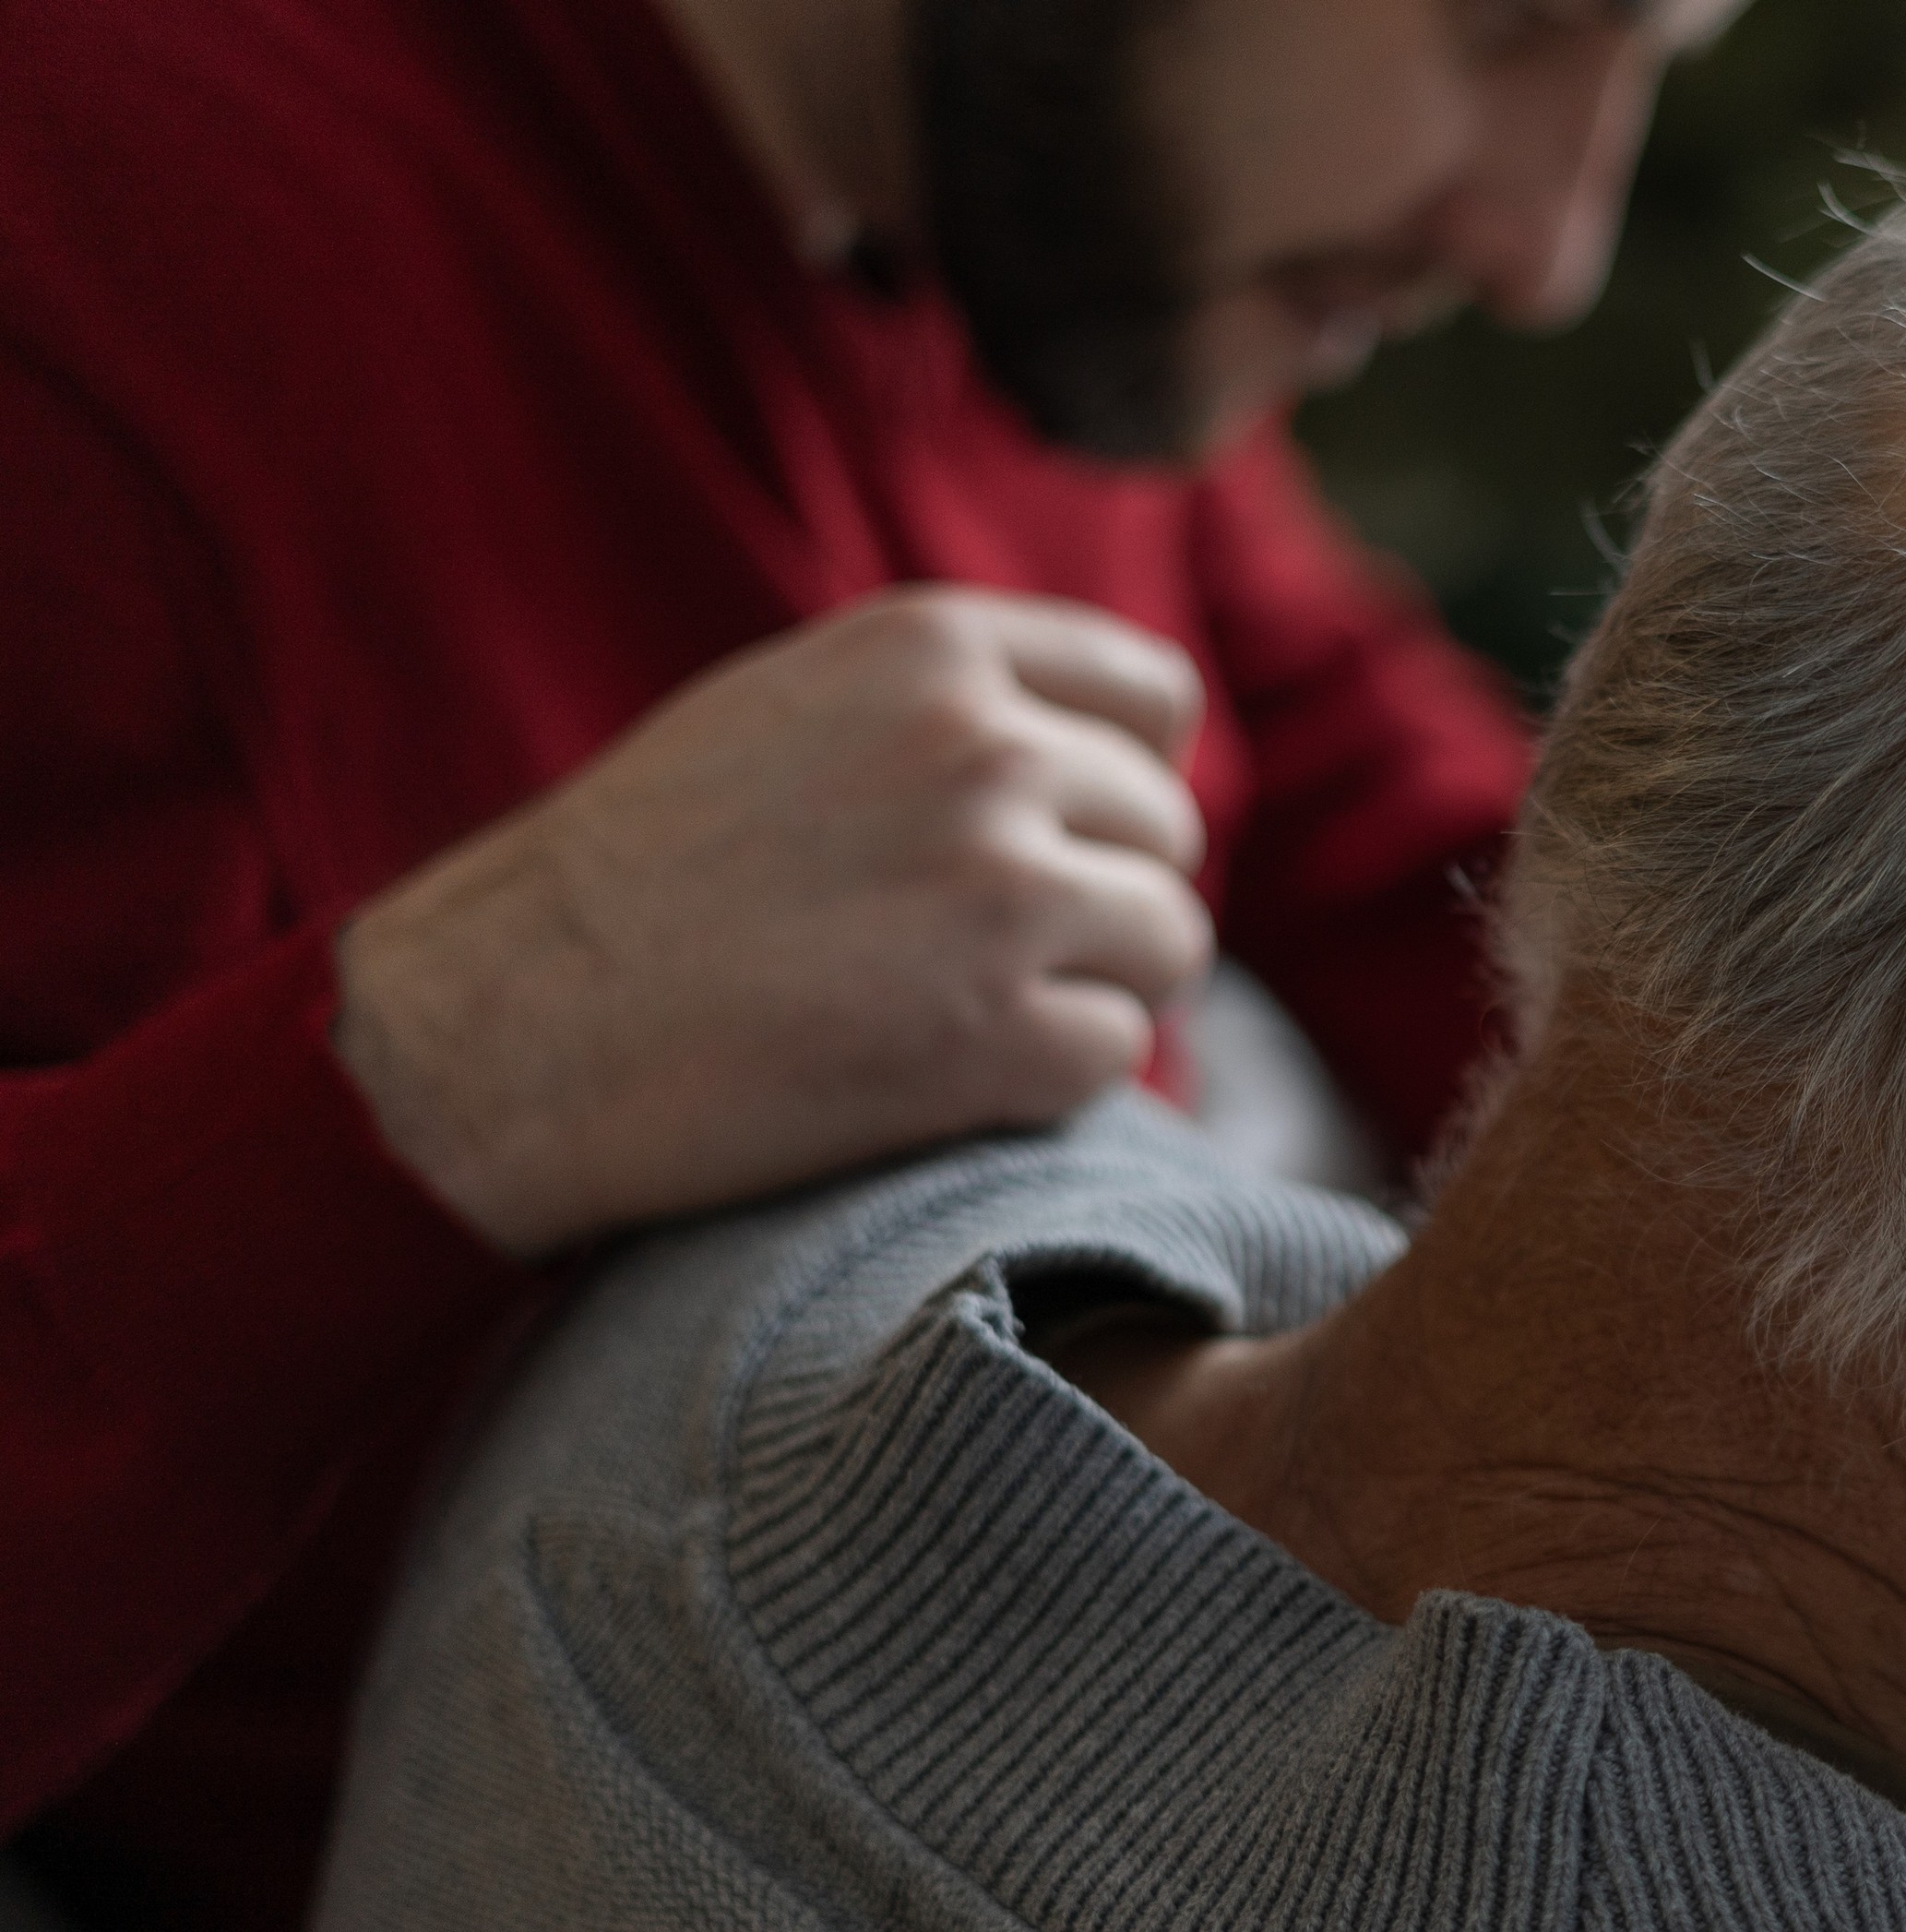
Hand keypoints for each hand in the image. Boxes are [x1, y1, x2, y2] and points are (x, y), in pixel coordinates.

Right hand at [335, 588, 1213, 1254]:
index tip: (1063, 836)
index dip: (1126, 779)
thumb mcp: (795, 706)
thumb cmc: (645, 870)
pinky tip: (945, 1075)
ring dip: (1096, 989)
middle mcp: (985, 754)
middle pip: (1167, 831)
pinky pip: (1120, 1055)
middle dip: (1103, 897)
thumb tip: (1118, 746)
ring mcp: (1000, 896)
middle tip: (983, 950)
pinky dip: (1055, 1080)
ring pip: (1170, 943)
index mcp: (934, 650)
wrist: (510, 1022)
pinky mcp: (999, 1039)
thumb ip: (951, 704)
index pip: (1155, 699)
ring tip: (967, 1008)